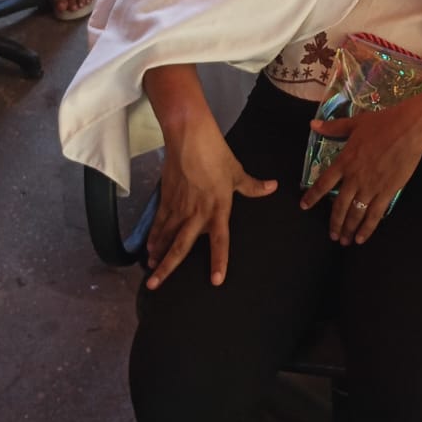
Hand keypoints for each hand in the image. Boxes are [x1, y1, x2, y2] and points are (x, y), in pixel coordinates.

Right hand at [145, 133, 275, 288]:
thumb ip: (253, 186)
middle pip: (181, 246)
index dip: (219, 261)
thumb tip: (272, 188)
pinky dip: (153, 235)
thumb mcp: (237, 171)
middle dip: (168, 268)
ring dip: (158, 254)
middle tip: (155, 285)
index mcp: (218, 208)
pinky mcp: (166, 198)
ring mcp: (179, 207)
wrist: (189, 136)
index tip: (216, 280)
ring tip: (151, 270)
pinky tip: (149, 247)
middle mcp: (197, 213)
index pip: (220, 240)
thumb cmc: (215, 153)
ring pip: (166, 236)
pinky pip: (159, 222)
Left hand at [300, 106, 421, 244]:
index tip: (304, 206)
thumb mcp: (354, 123)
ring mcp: (370, 187)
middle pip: (339, 205)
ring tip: (344, 241)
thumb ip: (333, 128)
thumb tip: (313, 125)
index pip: (323, 183)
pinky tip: (361, 239)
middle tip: (332, 235)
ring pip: (355, 214)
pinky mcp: (386, 192)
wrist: (408, 130)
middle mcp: (354, 178)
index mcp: (344, 161)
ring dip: (348, 229)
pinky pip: (374, 215)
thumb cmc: (382, 124)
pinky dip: (367, 229)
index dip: (312, 196)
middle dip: (334, 223)